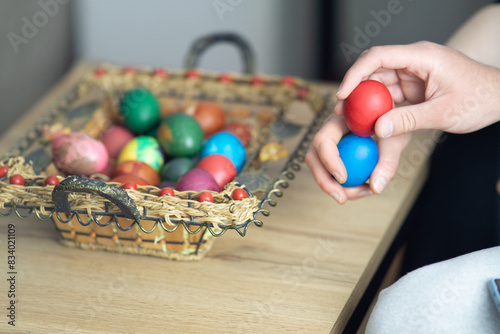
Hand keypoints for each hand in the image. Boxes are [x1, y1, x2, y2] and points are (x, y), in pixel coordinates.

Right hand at [305, 114, 409, 203]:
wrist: (396, 124)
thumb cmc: (394, 127)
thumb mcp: (396, 142)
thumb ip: (388, 162)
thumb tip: (376, 188)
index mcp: (338, 120)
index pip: (323, 140)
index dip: (329, 160)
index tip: (344, 179)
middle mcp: (329, 132)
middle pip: (314, 157)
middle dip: (324, 181)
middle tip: (342, 198)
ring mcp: (330, 145)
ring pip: (320, 169)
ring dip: (334, 187)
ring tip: (363, 193)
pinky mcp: (336, 156)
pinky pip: (332, 174)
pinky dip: (345, 186)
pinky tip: (366, 189)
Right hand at [336, 41, 499, 137]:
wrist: (499, 99)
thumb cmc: (480, 99)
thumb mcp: (443, 112)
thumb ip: (409, 121)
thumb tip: (378, 129)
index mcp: (422, 57)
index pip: (379, 57)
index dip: (356, 74)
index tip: (342, 94)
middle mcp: (414, 61)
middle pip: (374, 69)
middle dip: (355, 89)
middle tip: (342, 110)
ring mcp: (413, 73)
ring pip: (379, 83)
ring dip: (365, 100)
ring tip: (351, 119)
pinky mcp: (414, 86)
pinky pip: (389, 94)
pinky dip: (378, 107)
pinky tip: (369, 121)